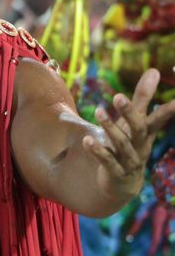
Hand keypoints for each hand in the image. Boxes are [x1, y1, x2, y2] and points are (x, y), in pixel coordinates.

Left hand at [83, 68, 174, 202]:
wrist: (122, 184)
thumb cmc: (129, 145)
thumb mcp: (134, 122)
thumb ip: (142, 98)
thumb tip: (154, 71)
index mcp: (146, 133)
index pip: (159, 119)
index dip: (168, 110)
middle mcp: (140, 146)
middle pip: (138, 129)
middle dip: (129, 113)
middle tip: (118, 96)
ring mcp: (129, 161)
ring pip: (122, 144)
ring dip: (110, 128)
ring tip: (98, 111)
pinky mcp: (116, 173)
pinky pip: (108, 162)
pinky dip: (98, 151)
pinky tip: (88, 140)